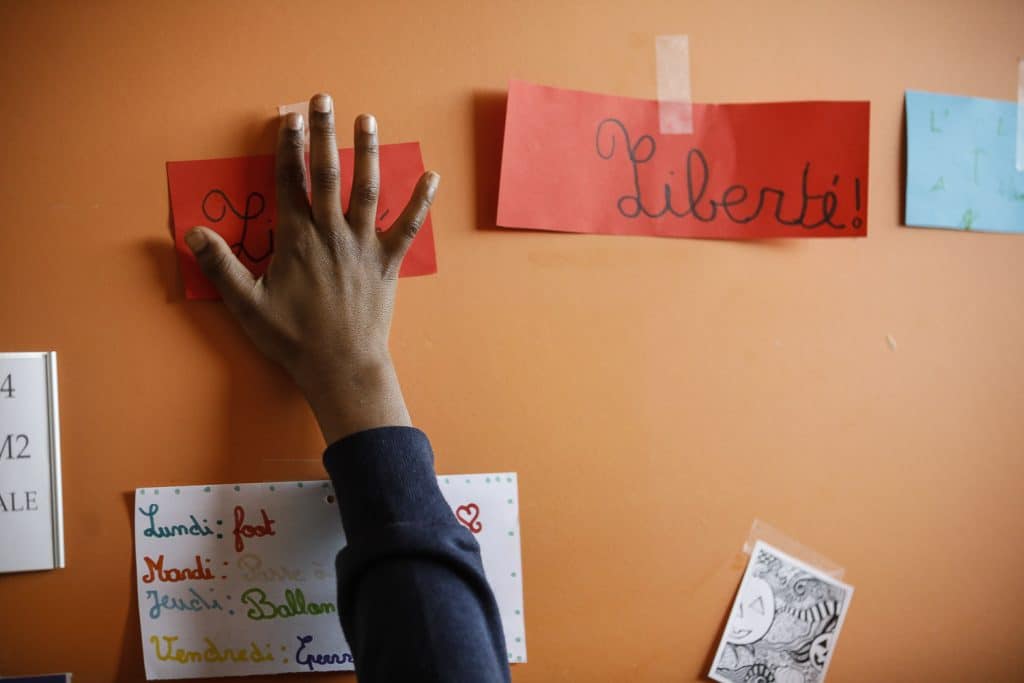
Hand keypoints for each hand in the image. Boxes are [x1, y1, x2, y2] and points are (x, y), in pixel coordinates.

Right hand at [184, 93, 438, 443]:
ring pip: (366, 188)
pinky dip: (420, 200)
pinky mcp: (388, 262)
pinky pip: (407, 226)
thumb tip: (193, 233)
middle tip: (322, 99)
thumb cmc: (293, 338)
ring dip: (367, 151)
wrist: (341, 366)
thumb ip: (220, 266)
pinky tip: (432, 175)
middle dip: (323, 132)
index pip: (289, 181)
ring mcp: (362, 245)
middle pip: (327, 172)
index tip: (287, 117)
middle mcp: (331, 233)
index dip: (287, 146)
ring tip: (367, 119)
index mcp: (296, 239)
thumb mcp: (247, 304)